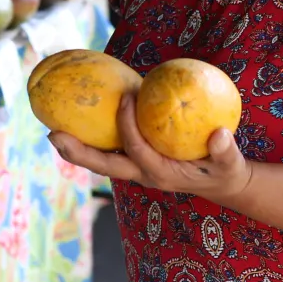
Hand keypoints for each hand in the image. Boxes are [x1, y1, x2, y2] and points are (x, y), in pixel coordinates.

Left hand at [47, 94, 253, 203]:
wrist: (221, 183)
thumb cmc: (225, 170)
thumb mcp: (230, 163)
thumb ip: (225, 151)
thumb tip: (219, 134)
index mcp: (162, 174)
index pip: (138, 151)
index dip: (128, 127)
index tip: (126, 98)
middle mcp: (143, 175)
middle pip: (105, 166)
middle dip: (79, 152)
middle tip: (53, 135)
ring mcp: (136, 170)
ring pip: (100, 161)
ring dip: (76, 148)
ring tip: (52, 131)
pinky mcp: (135, 161)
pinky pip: (109, 150)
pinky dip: (92, 139)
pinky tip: (78, 118)